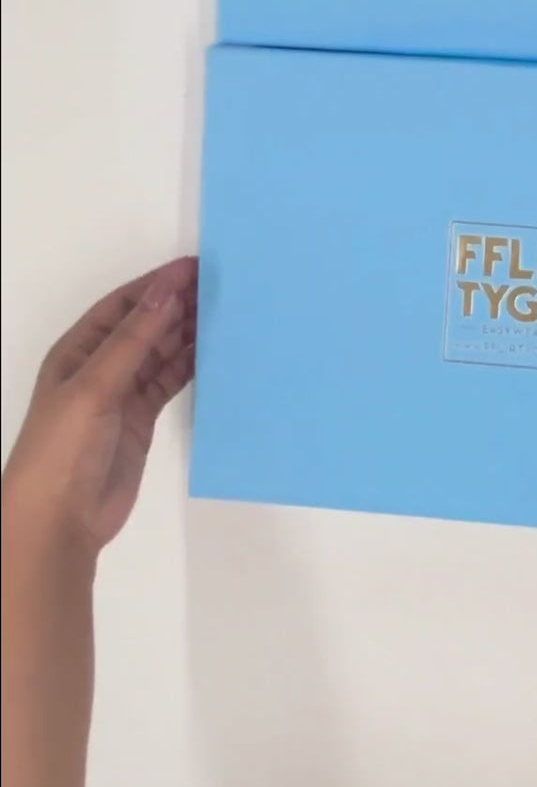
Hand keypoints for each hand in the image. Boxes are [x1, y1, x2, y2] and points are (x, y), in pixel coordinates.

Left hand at [2, 259, 197, 555]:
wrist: (60, 520)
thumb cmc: (64, 446)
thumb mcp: (94, 386)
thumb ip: (133, 339)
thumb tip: (168, 290)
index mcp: (78, 350)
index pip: (124, 305)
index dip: (158, 284)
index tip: (198, 266)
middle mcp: (100, 366)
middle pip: (145, 325)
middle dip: (178, 304)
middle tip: (222, 286)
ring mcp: (121, 393)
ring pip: (160, 352)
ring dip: (188, 333)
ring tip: (226, 313)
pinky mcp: (141, 418)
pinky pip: (169, 381)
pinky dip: (190, 366)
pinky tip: (215, 352)